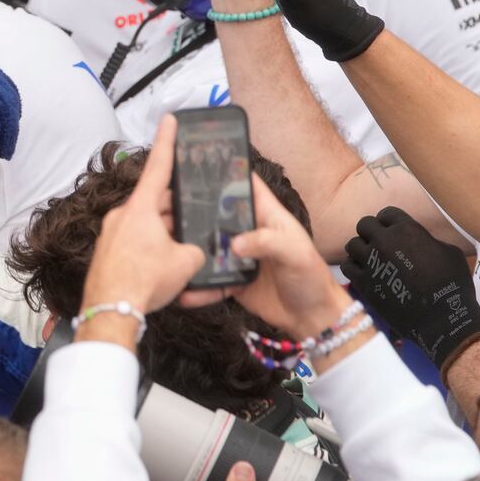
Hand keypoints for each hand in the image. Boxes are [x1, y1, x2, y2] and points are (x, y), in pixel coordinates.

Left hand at [79, 116, 206, 333]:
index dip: (167, 141)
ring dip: (164, 231)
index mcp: (140, 207)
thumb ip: (195, 249)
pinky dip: (151, 246)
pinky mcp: (107, 252)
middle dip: (176, 206)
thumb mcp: (185, 263)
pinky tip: (163, 263)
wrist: (110, 310)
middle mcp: (122, 215)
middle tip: (195, 209)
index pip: (158, 166)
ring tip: (183, 246)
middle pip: (155, 201)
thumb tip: (192, 251)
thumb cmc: (144, 281)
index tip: (169, 119)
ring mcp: (111, 233)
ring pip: (146, 224)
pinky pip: (134, 241)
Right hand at [181, 175, 351, 338]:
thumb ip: (268, 242)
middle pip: (218, 214)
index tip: (198, 162)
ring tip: (168, 249)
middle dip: (194, 210)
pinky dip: (198, 288)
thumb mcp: (296, 253)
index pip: (246, 184)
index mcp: (267, 215)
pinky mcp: (233, 280)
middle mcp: (249, 232)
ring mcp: (239, 256)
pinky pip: (211, 281)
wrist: (313, 318)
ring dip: (191, 249)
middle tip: (166, 208)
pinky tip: (184, 292)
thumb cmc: (312, 277)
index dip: (227, 171)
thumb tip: (234, 244)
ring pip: (208, 247)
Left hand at [339, 207, 479, 376]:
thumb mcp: (449, 251)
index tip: (392, 231)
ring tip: (370, 259)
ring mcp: (371, 261)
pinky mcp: (363, 282)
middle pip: (364, 224)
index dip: (389, 222)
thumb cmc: (453, 284)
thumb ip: (427, 239)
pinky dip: (353, 267)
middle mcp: (385, 241)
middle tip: (379, 244)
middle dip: (371, 232)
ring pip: (352, 244)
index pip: (387, 213)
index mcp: (407, 229)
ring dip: (361, 250)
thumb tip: (418, 239)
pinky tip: (364, 272)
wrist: (443, 317)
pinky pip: (346, 266)